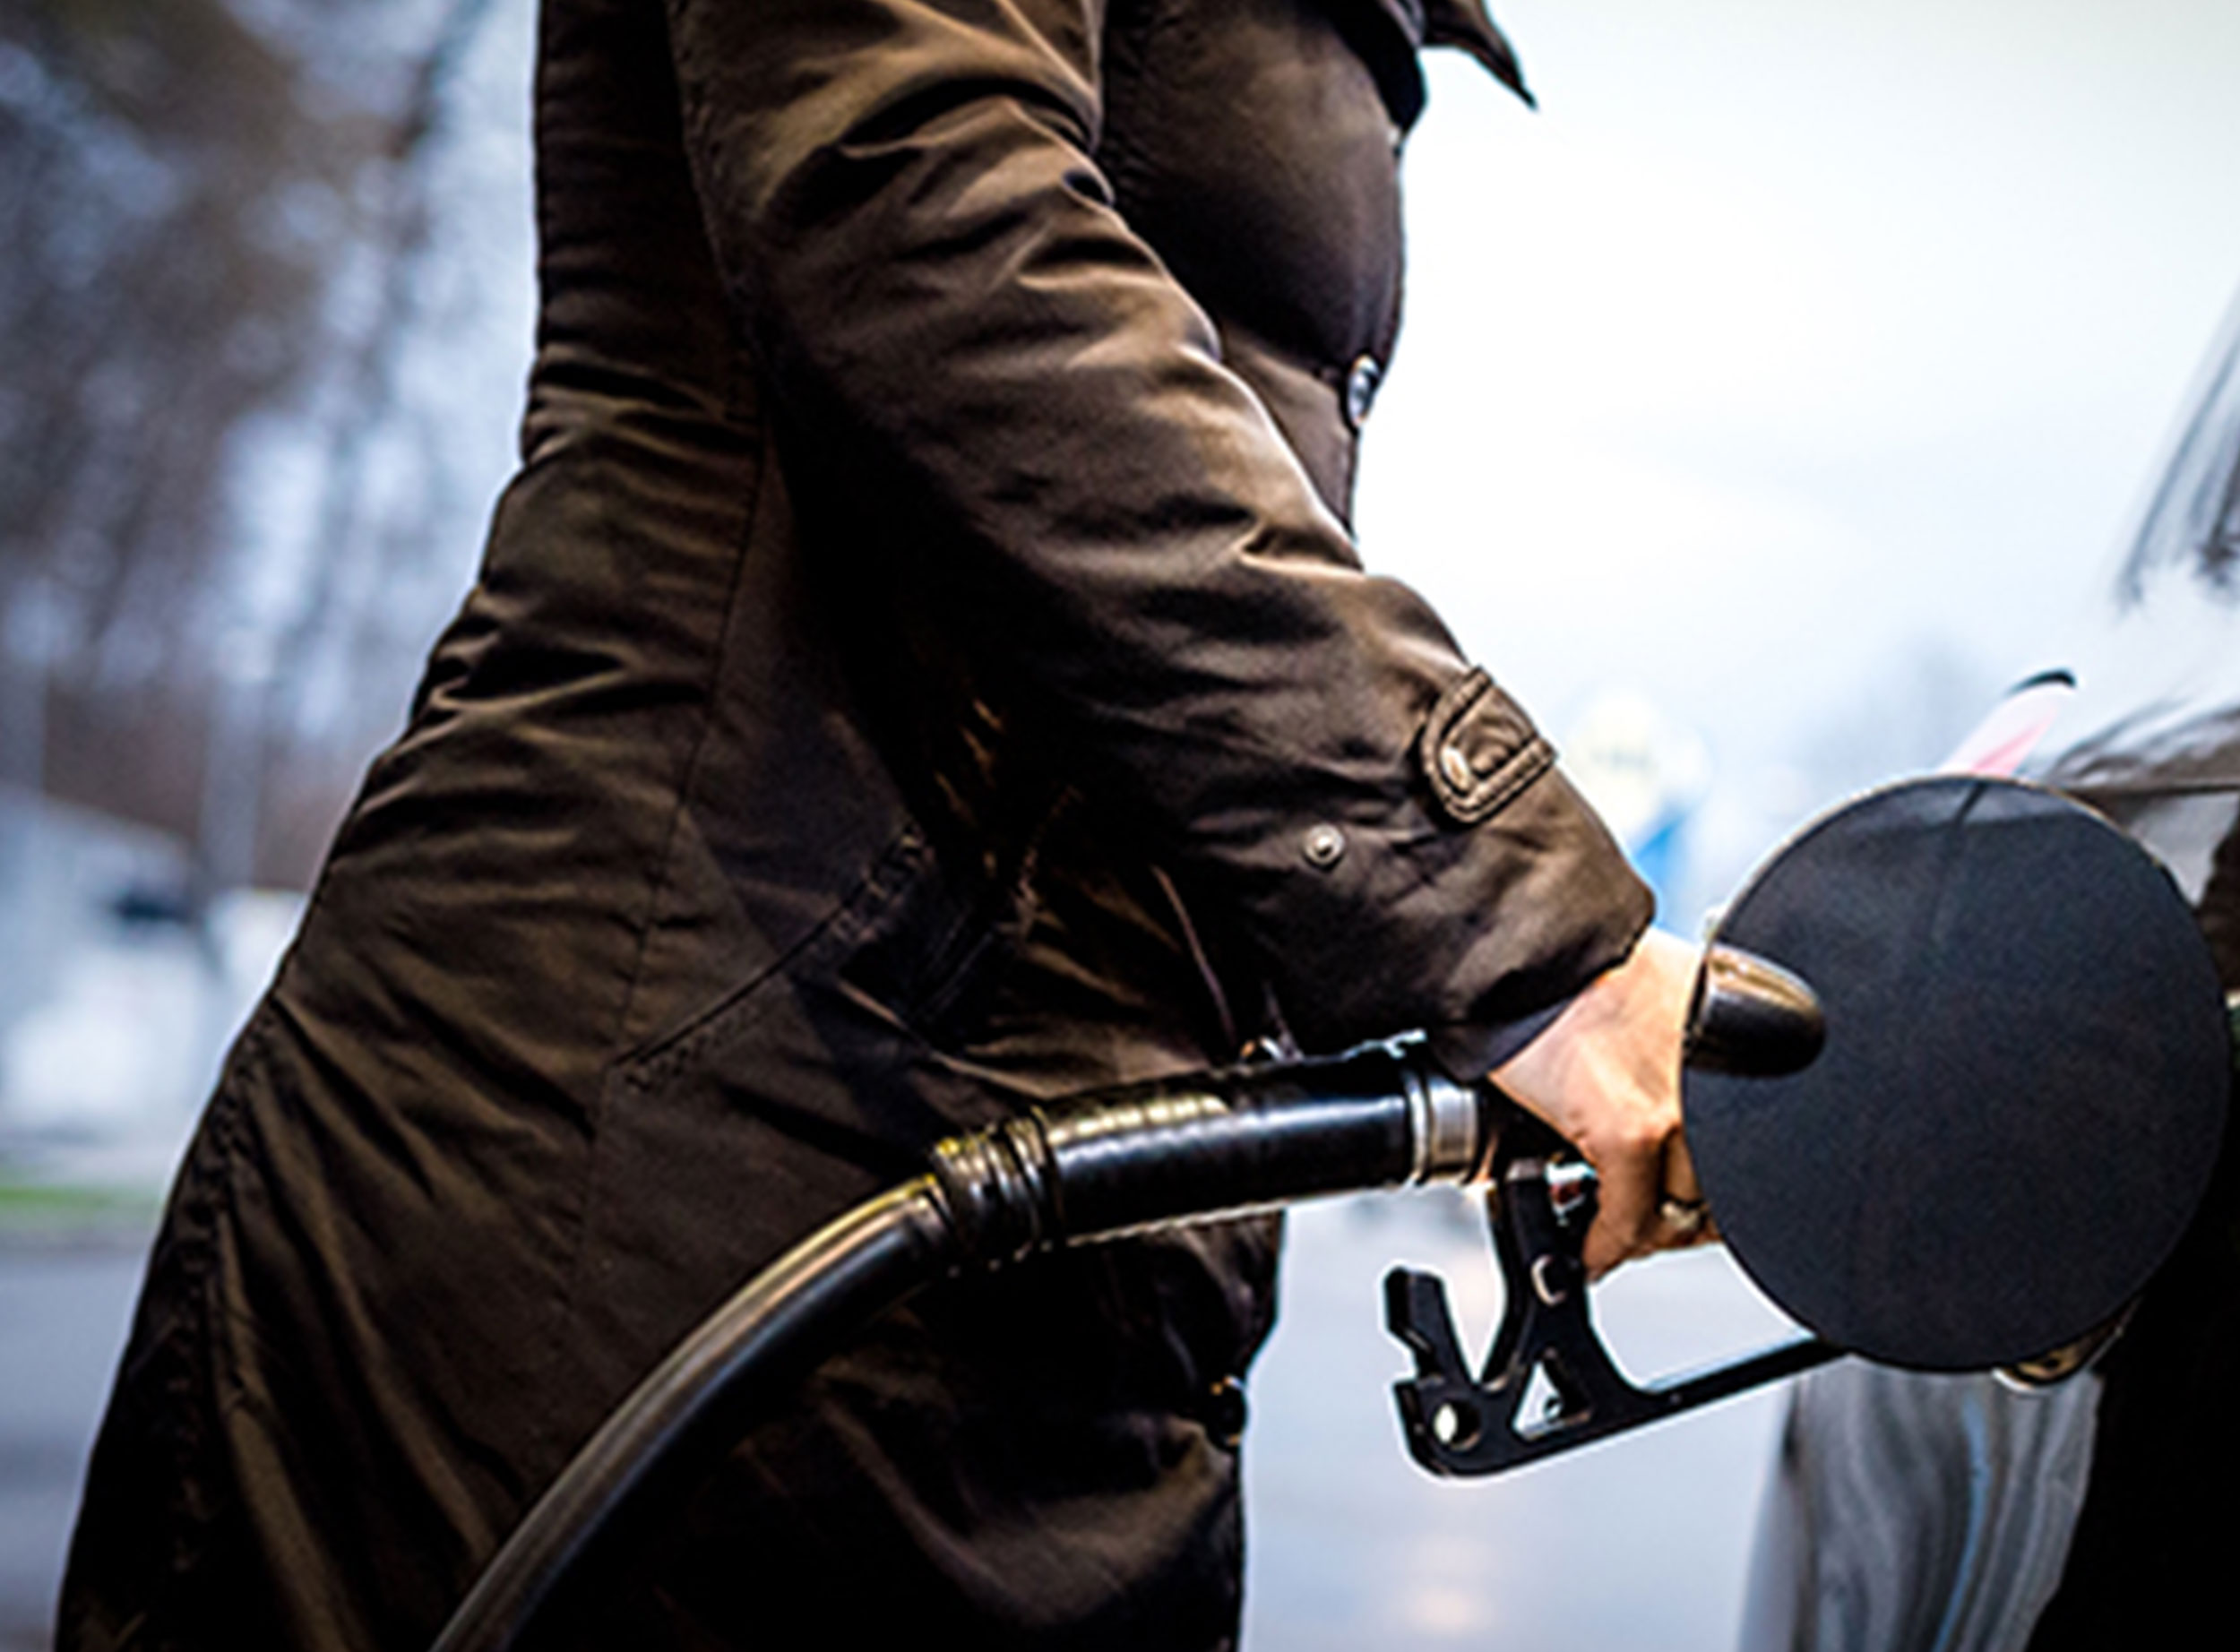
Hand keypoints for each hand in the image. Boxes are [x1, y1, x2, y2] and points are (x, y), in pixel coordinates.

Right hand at [1489, 927, 1706, 1277]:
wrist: (1535, 951)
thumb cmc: (1585, 965)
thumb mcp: (1664, 1000)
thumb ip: (1681, 1053)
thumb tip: (1664, 1102)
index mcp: (1736, 1052)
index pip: (1746, 1153)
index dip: (1714, 1193)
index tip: (1688, 1204)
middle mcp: (1717, 1088)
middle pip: (1718, 1190)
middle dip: (1681, 1219)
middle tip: (1647, 1228)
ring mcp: (1677, 1113)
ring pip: (1676, 1213)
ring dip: (1645, 1233)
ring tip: (1614, 1232)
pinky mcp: (1628, 1131)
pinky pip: (1626, 1219)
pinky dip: (1604, 1246)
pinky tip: (1589, 1248)